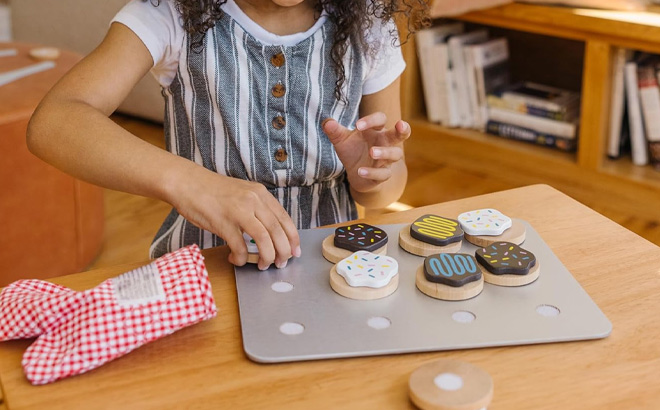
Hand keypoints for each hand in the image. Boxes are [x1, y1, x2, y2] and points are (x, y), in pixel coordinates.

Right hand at [171, 167, 300, 269]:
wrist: (187, 183)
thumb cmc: (213, 191)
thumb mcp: (242, 193)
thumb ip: (257, 208)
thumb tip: (269, 232)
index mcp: (260, 194)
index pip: (285, 219)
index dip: (293, 238)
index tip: (294, 252)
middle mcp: (253, 200)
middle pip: (278, 231)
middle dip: (283, 252)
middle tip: (281, 264)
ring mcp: (239, 211)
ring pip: (264, 240)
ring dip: (267, 257)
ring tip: (262, 265)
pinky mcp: (223, 222)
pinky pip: (239, 246)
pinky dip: (241, 258)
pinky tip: (236, 259)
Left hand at [323, 112, 409, 192]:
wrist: (355, 174)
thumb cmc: (352, 151)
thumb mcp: (341, 140)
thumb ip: (334, 131)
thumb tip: (327, 122)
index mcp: (376, 131)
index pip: (380, 119)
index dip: (371, 120)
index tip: (357, 125)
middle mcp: (385, 143)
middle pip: (401, 134)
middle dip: (403, 129)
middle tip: (400, 125)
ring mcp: (386, 160)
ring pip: (395, 154)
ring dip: (385, 152)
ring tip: (372, 152)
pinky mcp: (383, 175)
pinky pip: (383, 174)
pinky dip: (372, 172)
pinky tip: (360, 171)